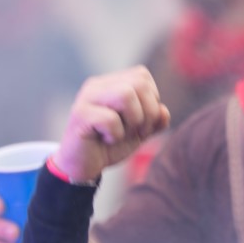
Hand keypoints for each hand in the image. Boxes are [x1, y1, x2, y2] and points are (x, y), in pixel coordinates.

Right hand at [52, 67, 170, 181]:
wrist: (82, 166)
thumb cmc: (110, 145)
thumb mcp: (139, 132)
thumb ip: (155, 121)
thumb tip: (163, 111)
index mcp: (111, 83)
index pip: (142, 76)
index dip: (151, 100)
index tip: (142, 122)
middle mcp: (98, 85)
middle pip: (139, 83)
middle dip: (148, 112)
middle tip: (137, 131)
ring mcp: (87, 98)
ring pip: (126, 94)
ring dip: (134, 120)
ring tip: (123, 134)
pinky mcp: (80, 115)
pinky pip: (111, 119)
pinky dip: (116, 134)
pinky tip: (106, 140)